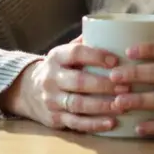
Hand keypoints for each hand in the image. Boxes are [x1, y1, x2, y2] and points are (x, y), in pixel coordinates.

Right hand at [0, 37, 129, 132]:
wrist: (27, 90)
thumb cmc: (58, 69)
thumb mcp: (64, 53)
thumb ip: (84, 43)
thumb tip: (113, 30)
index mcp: (56, 57)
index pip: (76, 53)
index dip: (96, 56)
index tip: (116, 60)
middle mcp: (51, 78)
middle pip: (79, 81)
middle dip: (104, 85)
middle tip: (127, 86)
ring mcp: (51, 100)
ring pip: (78, 104)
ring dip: (102, 106)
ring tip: (122, 105)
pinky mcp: (54, 118)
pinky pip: (76, 123)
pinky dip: (94, 124)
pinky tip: (111, 123)